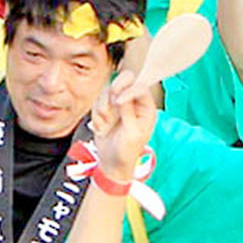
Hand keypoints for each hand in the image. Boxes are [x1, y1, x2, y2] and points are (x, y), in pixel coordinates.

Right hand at [89, 65, 161, 180]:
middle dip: (116, 86)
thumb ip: (128, 113)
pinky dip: (96, 114)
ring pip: (108, 90)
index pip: (140, 87)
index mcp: (146, 108)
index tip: (119, 103)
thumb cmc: (127, 151)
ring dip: (103, 106)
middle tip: (112, 95)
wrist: (112, 162)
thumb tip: (121, 95)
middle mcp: (133, 102)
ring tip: (105, 122)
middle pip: (126, 79)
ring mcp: (118, 104)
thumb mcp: (132, 133)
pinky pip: (97, 102)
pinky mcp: (105, 109)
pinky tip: (101, 126)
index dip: (129, 90)